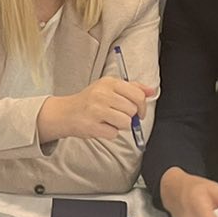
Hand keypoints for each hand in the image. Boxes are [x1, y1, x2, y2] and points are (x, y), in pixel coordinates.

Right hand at [37, 78, 155, 142]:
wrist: (66, 113)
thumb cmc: (90, 101)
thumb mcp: (109, 88)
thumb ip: (132, 88)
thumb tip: (152, 91)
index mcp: (109, 82)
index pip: (138, 95)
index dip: (142, 106)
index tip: (137, 111)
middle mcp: (102, 94)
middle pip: (132, 110)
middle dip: (128, 116)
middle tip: (117, 115)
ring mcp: (96, 110)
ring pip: (126, 122)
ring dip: (120, 125)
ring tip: (108, 120)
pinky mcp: (92, 126)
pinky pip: (114, 133)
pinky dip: (109, 133)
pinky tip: (100, 126)